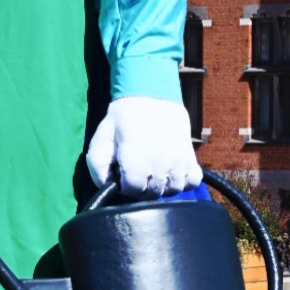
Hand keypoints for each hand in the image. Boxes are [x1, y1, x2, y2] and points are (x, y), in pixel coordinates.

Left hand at [86, 96, 202, 196]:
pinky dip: (183, 180)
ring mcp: (179, 161)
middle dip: (142, 186)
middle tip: (137, 169)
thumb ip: (98, 168)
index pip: (133, 190)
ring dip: (162, 185)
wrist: (151, 96)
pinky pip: (192, 182)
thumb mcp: (101, 139)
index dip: (125, 185)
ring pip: (172, 190)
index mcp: (136, 159)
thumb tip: (109, 187)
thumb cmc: (124, 118)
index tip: (123, 173)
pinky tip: (171, 170)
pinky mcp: (191, 157)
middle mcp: (160, 163)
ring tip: (153, 170)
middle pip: (153, 193)